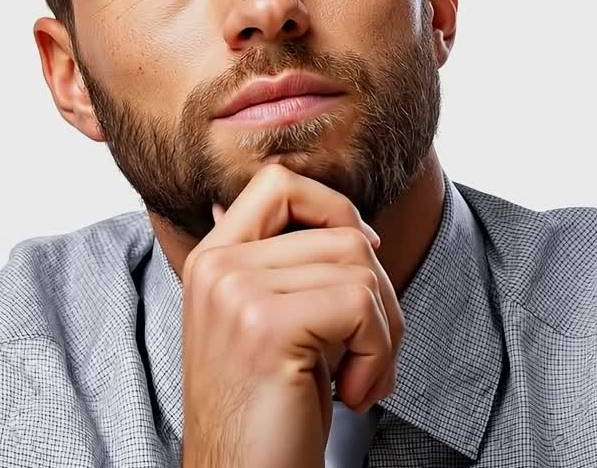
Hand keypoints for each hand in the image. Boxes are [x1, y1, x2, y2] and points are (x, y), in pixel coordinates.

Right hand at [179, 164, 402, 467]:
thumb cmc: (271, 413)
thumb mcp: (272, 325)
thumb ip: (290, 270)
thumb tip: (352, 223)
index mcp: (213, 259)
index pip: (280, 182)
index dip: (337, 210)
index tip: (362, 259)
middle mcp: (217, 266)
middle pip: (343, 232)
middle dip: (379, 296)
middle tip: (365, 354)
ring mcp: (236, 291)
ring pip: (362, 268)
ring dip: (383, 334)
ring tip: (356, 380)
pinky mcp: (265, 325)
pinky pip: (362, 306)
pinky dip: (378, 356)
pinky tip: (351, 394)